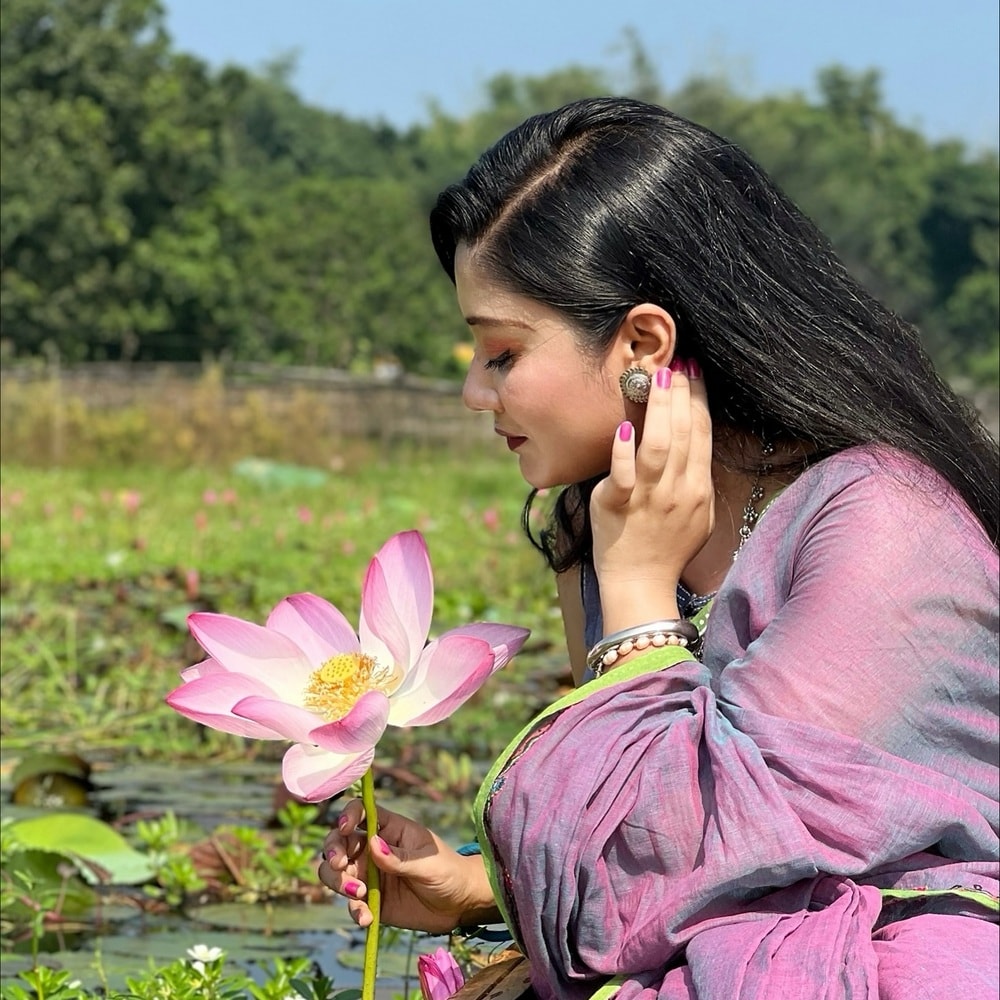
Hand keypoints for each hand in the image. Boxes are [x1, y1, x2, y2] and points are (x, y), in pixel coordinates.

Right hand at [317, 798, 498, 932]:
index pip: (361, 812)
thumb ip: (400, 857)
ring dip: (338, 882)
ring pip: (336, 873)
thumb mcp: (428, 863)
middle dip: (332, 851)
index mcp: (390, 829)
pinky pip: (351, 904)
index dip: (349, 816)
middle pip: (340, 841)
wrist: (459, 905)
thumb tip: (372, 844)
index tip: (346, 828)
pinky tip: (367, 918)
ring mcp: (370, 875)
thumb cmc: (449, 871)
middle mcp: (373, 849)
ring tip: (359, 894)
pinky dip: (354, 910)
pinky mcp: (370, 901)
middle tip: (340, 865)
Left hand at [591, 360, 713, 632]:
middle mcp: (678, 490)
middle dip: (682, 394)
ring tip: (656, 378)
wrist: (641, 584)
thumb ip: (696, 479)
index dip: (699, 399)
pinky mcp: (619, 506)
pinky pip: (624, 475)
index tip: (695, 370)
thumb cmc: (667, 550)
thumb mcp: (697, 515)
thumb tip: (696, 444)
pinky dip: (624, 450)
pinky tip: (625, 425)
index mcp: (698, 489)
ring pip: (659, 446)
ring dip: (660, 409)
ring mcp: (649, 498)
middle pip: (684, 433)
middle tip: (677, 362)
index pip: (703, 434)